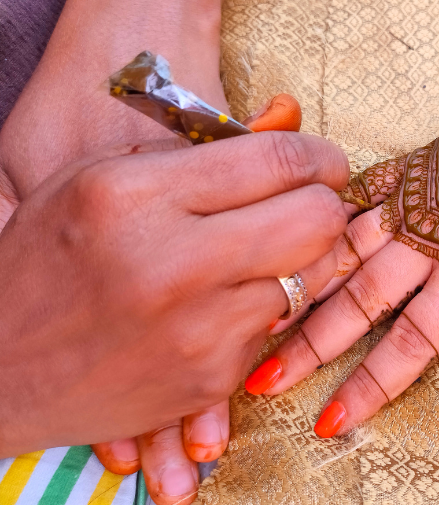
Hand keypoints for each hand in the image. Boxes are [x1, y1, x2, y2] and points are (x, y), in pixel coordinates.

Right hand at [0, 128, 349, 459]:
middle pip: (315, 219)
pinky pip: (276, 327)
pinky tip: (226, 303)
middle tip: (312, 202)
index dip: (320, 156)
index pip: (276, 160)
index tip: (325, 162)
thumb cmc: (47, 262)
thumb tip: (282, 127)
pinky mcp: (211, 377)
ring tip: (261, 253)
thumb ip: (186, 152)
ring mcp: (197, 329)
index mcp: (136, 196)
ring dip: (297, 259)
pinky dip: (265, 308)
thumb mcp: (95, 180)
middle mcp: (172, 263)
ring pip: (308, 276)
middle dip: (326, 204)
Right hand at [247, 55, 438, 442]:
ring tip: (257, 314)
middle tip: (262, 380)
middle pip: (360, 299)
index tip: (331, 421)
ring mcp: (416, 196)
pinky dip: (325, 219)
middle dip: (311, 344)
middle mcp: (432, 235)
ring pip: (345, 248)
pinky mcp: (412, 164)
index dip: (371, 385)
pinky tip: (289, 236)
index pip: (413, 341)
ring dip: (302, 284)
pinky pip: (356, 194)